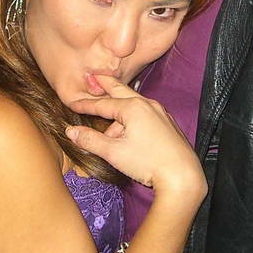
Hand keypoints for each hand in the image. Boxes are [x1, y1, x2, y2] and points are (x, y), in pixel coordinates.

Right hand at [67, 74, 205, 200]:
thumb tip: (71, 131)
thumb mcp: (113, 152)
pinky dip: (132, 119)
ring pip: (133, 107)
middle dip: (107, 85)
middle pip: (121, 91)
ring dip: (119, 114)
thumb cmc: (147, 162)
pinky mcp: (167, 124)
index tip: (72, 103)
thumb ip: (90, 140)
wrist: (182, 176)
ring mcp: (160, 113)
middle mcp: (148, 105)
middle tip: (96, 77)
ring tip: (109, 133)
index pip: (102, 103)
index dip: (85, 104)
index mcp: (133, 107)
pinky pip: (145, 115)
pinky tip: (128, 135)